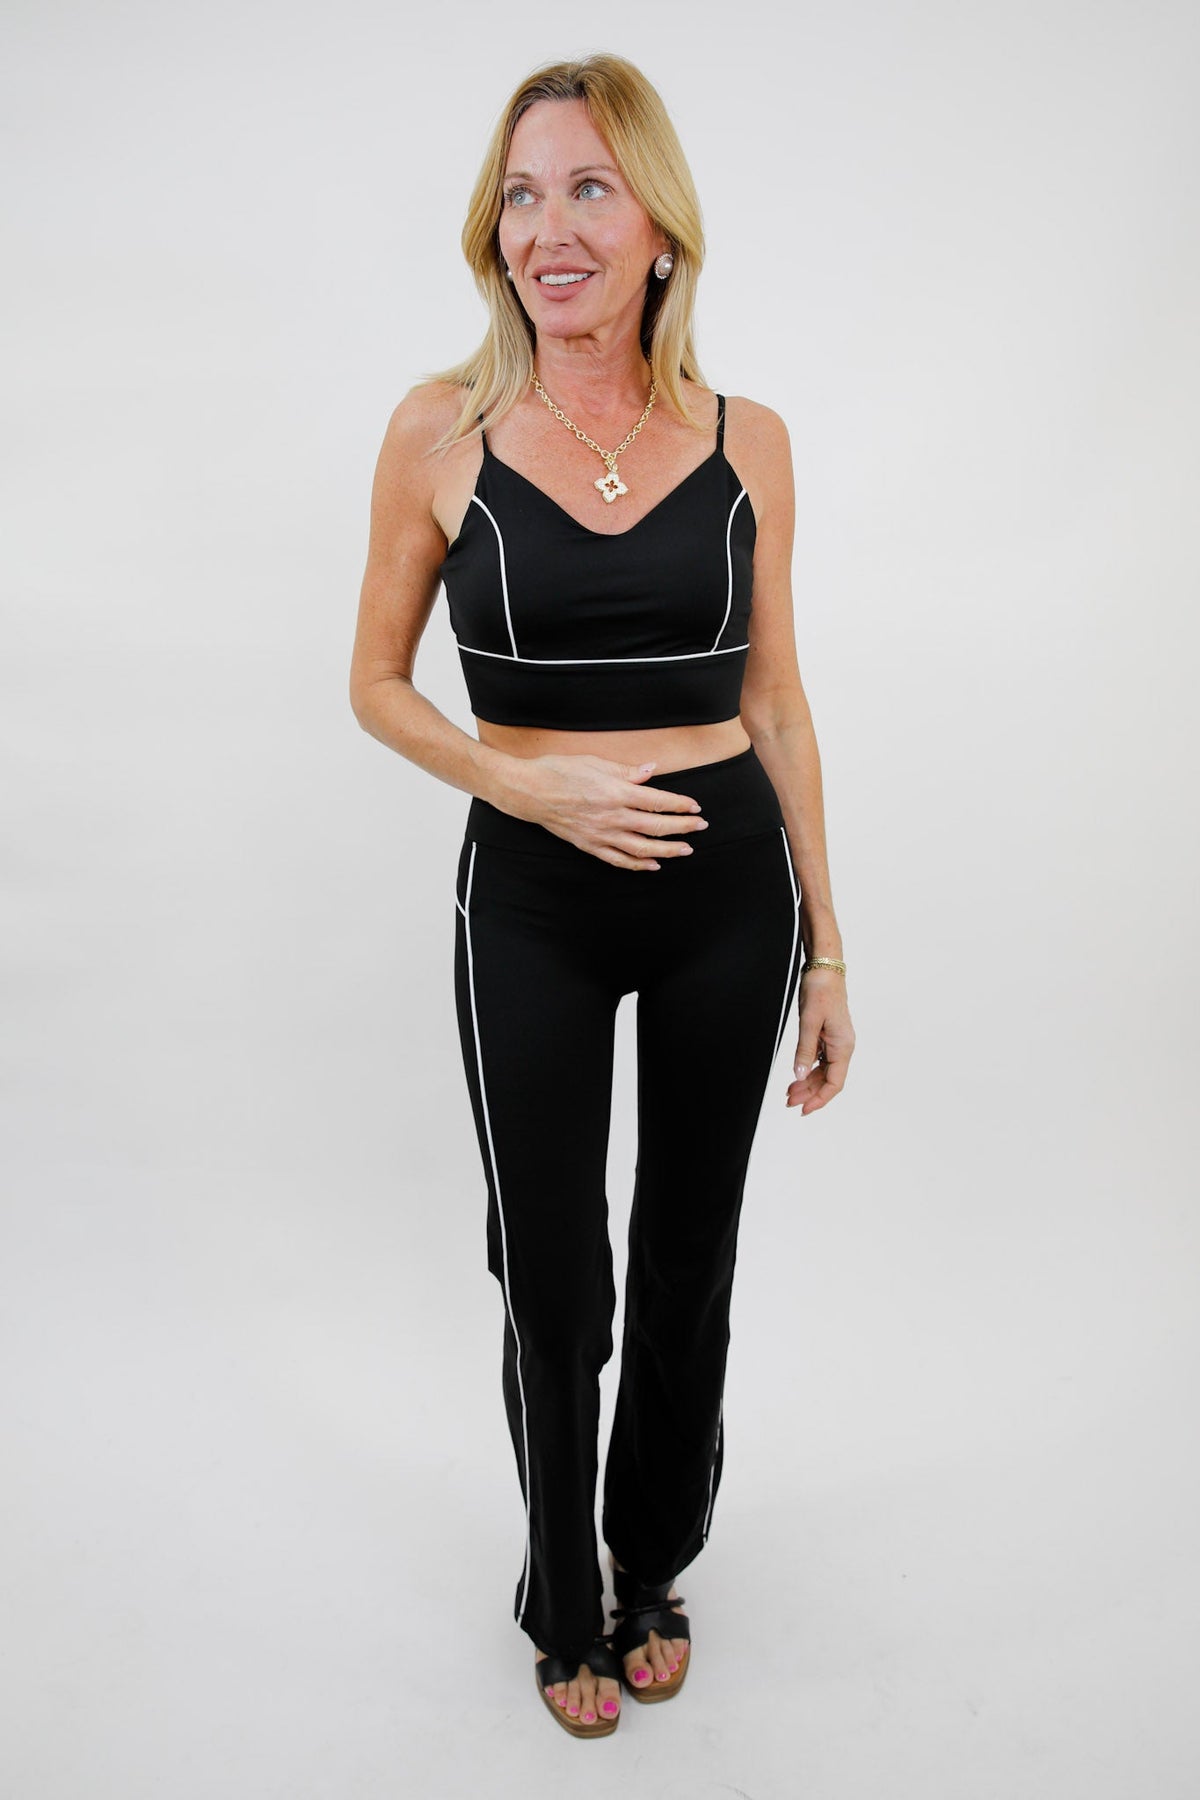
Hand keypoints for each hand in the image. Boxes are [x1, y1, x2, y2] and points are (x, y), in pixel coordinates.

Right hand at [505, 756, 709, 869]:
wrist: (529, 792)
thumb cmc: (561, 771)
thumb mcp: (595, 763)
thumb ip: (626, 771)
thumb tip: (652, 771)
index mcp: (616, 792)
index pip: (657, 800)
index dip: (679, 804)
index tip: (695, 806)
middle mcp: (612, 816)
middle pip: (655, 826)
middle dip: (682, 827)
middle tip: (701, 827)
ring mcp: (601, 834)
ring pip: (642, 848)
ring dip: (667, 850)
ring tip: (686, 850)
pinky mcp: (590, 845)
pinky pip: (618, 859)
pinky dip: (638, 864)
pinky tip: (652, 865)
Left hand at [786, 970, 854, 1112]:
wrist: (825, 970)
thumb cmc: (821, 990)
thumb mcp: (809, 1021)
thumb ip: (804, 1050)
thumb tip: (798, 1075)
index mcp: (843, 1046)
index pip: (834, 1083)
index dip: (820, 1099)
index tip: (804, 1109)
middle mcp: (842, 1047)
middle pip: (828, 1080)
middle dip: (809, 1093)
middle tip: (789, 1101)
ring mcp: (836, 1042)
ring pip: (824, 1071)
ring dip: (808, 1083)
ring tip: (790, 1092)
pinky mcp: (829, 1036)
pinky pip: (820, 1060)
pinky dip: (808, 1070)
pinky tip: (797, 1075)